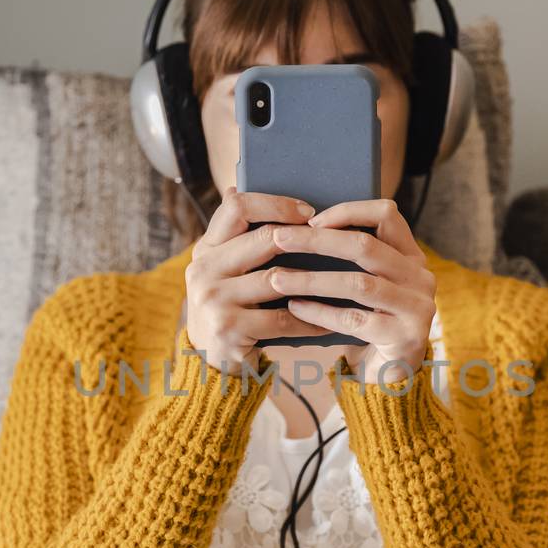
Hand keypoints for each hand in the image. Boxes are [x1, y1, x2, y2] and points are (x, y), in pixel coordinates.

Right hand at [184, 185, 330, 371]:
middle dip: (306, 238)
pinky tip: (332, 320)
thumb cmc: (228, 308)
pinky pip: (283, 319)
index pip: (237, 207)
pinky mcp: (229, 329)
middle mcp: (203, 269)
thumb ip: (235, 237)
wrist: (208, 362)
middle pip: (263, 239)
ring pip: (277, 279)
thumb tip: (238, 186)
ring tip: (344, 277)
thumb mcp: (223, 270)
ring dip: (316, 280)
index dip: (276, 204)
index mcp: (205, 248)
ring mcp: (214, 300)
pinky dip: (311, 319)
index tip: (308, 211)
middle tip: (337, 240)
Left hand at [266, 198, 435, 384]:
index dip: (347, 211)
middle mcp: (421, 277)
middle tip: (279, 239)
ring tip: (277, 279)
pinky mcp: (405, 338)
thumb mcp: (367, 285)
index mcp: (411, 256)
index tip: (309, 219)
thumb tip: (296, 228)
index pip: (387, 214)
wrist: (390, 374)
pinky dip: (321, 313)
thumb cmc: (369, 321)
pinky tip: (295, 308)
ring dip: (312, 279)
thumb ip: (352, 259)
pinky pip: (354, 320)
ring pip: (358, 284)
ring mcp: (417, 308)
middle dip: (317, 241)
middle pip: (366, 246)